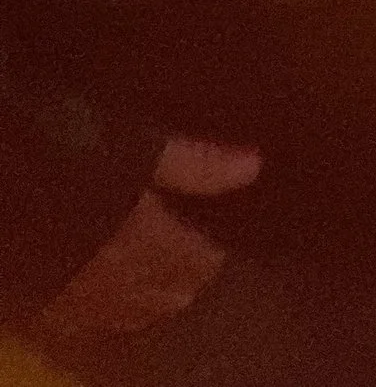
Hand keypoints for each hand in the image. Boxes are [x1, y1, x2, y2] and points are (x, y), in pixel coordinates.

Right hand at [31, 134, 261, 345]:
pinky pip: (87, 323)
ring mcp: (80, 300)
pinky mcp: (47, 307)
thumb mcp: (140, 148)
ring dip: (149, 298)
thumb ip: (196, 163)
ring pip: (129, 314)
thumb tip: (254, 166)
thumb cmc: (74, 157)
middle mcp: (118, 281)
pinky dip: (105, 312)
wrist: (5, 187)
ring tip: (157, 276)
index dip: (210, 252)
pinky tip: (106, 295)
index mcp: (147, 242)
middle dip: (184, 277)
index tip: (217, 238)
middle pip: (167, 293)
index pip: (196, 262)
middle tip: (192, 255)